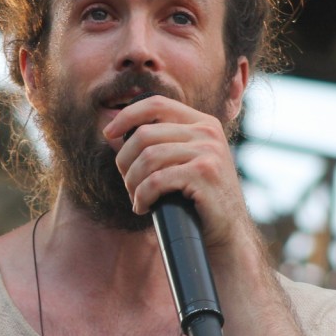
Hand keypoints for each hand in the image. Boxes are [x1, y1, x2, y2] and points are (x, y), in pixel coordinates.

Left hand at [103, 95, 250, 262]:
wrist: (227, 232)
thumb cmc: (197, 198)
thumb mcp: (184, 160)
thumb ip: (162, 142)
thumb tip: (115, 132)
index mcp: (202, 123)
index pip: (156, 104)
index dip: (127, 115)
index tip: (108, 134)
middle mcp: (207, 132)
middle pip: (144, 134)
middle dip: (125, 162)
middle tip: (128, 184)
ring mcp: (208, 151)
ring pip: (147, 158)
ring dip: (132, 182)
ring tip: (136, 198)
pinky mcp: (204, 174)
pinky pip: (155, 180)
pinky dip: (142, 196)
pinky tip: (143, 207)